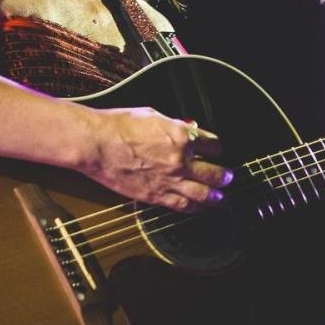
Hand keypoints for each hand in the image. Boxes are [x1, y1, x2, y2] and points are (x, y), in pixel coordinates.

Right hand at [80, 107, 232, 211]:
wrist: (96, 144)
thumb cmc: (119, 125)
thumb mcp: (154, 115)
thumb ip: (175, 124)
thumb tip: (190, 126)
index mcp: (182, 136)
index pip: (213, 144)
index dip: (217, 147)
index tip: (216, 150)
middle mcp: (180, 160)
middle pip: (214, 172)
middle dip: (224, 176)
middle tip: (228, 178)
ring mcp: (169, 180)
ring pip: (203, 194)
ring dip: (216, 196)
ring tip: (221, 198)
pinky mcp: (155, 196)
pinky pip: (183, 205)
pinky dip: (195, 208)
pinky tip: (201, 208)